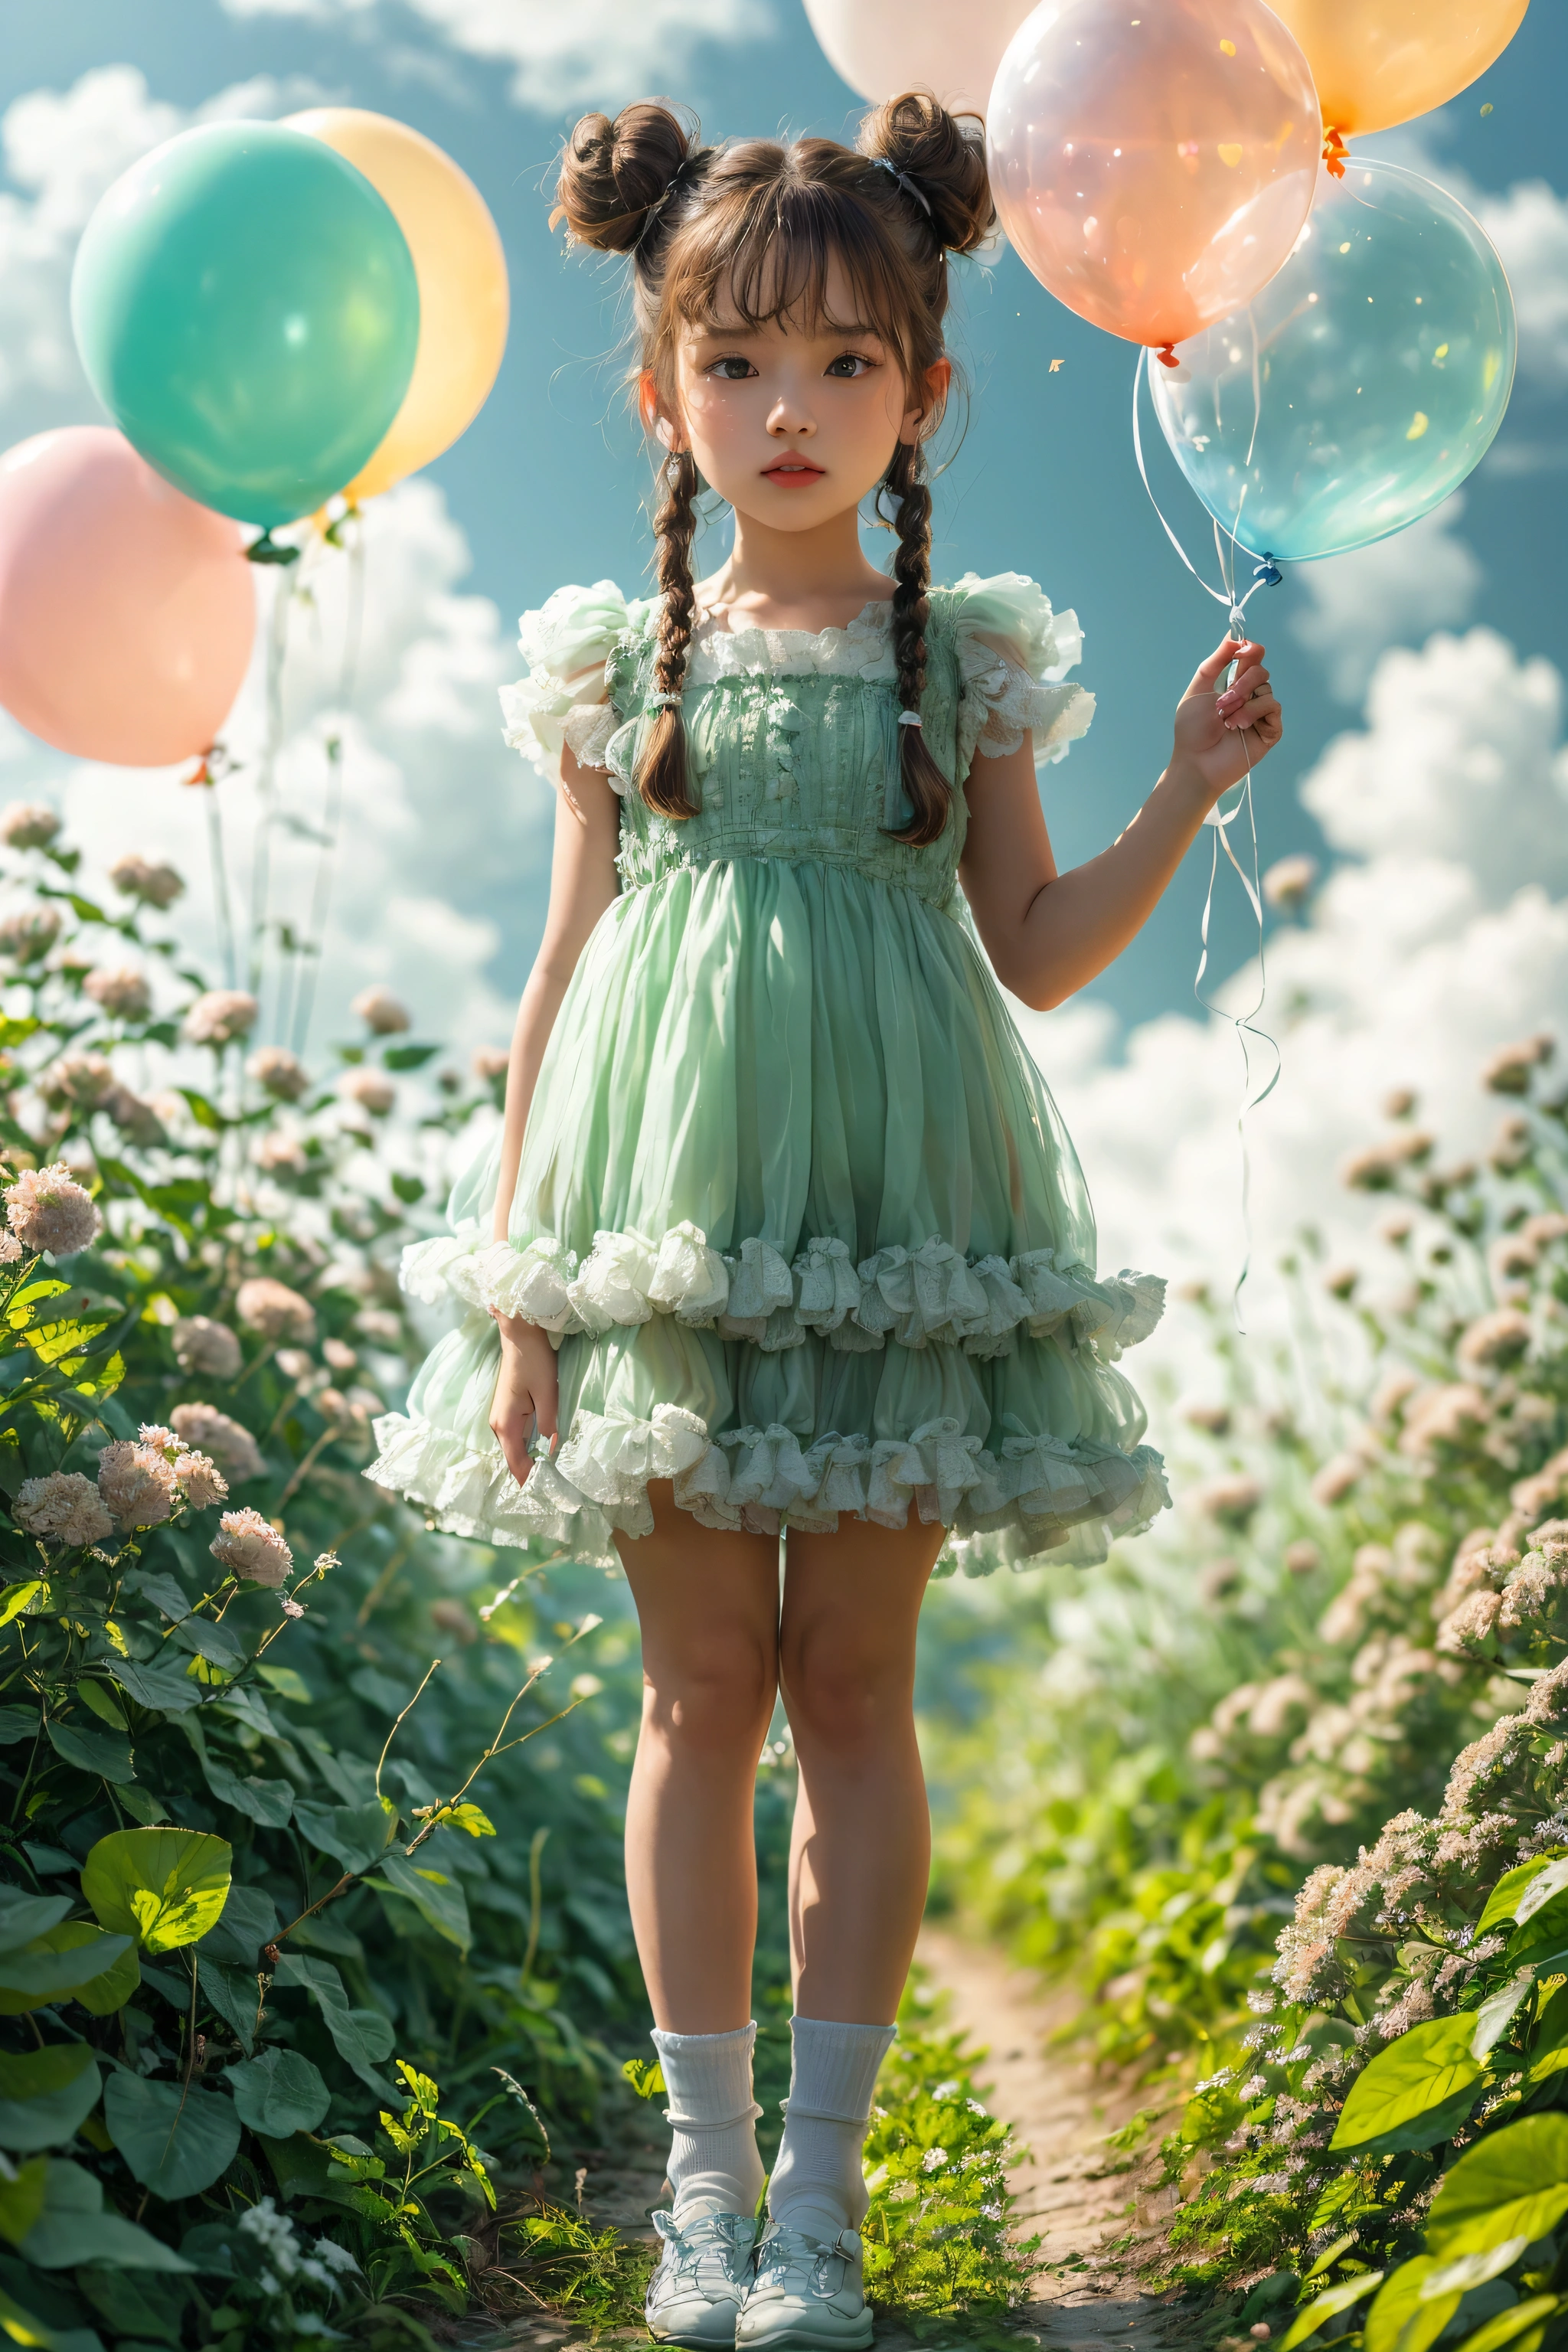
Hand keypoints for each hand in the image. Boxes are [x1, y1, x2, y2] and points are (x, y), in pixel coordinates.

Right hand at [488, 1317, 558, 1488]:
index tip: (546, 1497)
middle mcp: (498, 1425)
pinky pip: (517, 1437)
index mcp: (506, 1425)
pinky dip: (528, 1448)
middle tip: (554, 1492)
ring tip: (551, 1479)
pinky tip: (543, 1455)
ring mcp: (500, 1418)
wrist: (520, 1335)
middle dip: (531, 1476)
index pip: (517, 1464)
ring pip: (515, 1449)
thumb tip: (551, 1453)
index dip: (530, 1482)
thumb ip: (549, 1426)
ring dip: (530, 1463)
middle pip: (514, 1460)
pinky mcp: (507, 1411)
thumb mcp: (548, 1394)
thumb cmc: (535, 1362)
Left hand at [1170, 636, 1282, 803]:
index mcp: (1233, 684)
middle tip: (1222, 702)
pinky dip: (1254, 712)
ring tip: (1226, 720)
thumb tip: (1233, 636)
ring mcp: (1261, 713)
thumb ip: (1215, 662)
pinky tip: (1238, 726)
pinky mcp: (1270, 729)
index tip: (1241, 650)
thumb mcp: (1198, 690)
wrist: (1195, 762)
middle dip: (1241, 682)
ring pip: (1266, 687)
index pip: (1251, 657)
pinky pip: (1273, 707)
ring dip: (1243, 701)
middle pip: (1260, 669)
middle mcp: (1249, 696)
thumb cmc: (1192, 730)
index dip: (1250, 649)